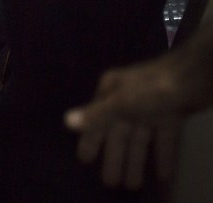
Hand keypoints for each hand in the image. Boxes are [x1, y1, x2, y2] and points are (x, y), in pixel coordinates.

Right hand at [63, 53, 188, 189]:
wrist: (195, 76)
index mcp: (112, 91)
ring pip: (140, 139)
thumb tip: (66, 121)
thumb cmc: (152, 89)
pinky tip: (162, 174)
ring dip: (137, 161)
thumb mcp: (121, 102)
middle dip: (115, 158)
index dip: (91, 141)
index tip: (85, 159)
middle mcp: (128, 99)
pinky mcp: (171, 114)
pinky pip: (163, 138)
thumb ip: (96, 115)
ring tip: (132, 185)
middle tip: (111, 183)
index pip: (97, 120)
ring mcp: (150, 107)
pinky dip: (163, 155)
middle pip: (119, 133)